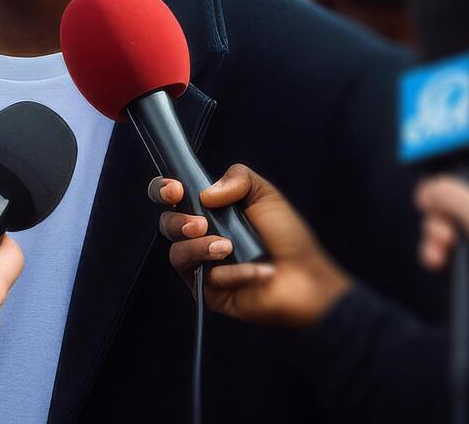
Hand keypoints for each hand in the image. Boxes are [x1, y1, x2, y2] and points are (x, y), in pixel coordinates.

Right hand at [152, 164, 350, 328]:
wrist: (306, 277)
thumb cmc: (287, 237)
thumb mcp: (265, 195)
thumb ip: (238, 178)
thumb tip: (204, 193)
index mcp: (209, 210)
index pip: (172, 196)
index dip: (163, 190)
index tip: (175, 190)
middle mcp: (201, 236)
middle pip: (167, 224)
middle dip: (177, 221)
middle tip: (200, 224)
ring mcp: (201, 264)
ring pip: (176, 253)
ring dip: (199, 248)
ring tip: (227, 248)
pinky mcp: (206, 291)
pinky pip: (200, 279)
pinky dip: (230, 272)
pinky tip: (252, 272)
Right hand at [417, 173, 468, 343]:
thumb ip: (457, 199)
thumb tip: (427, 188)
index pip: (468, 171)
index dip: (446, 181)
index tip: (433, 195)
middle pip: (447, 200)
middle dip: (437, 216)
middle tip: (445, 234)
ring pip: (440, 227)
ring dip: (433, 238)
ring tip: (440, 254)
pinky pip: (442, 254)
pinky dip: (434, 257)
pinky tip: (437, 265)